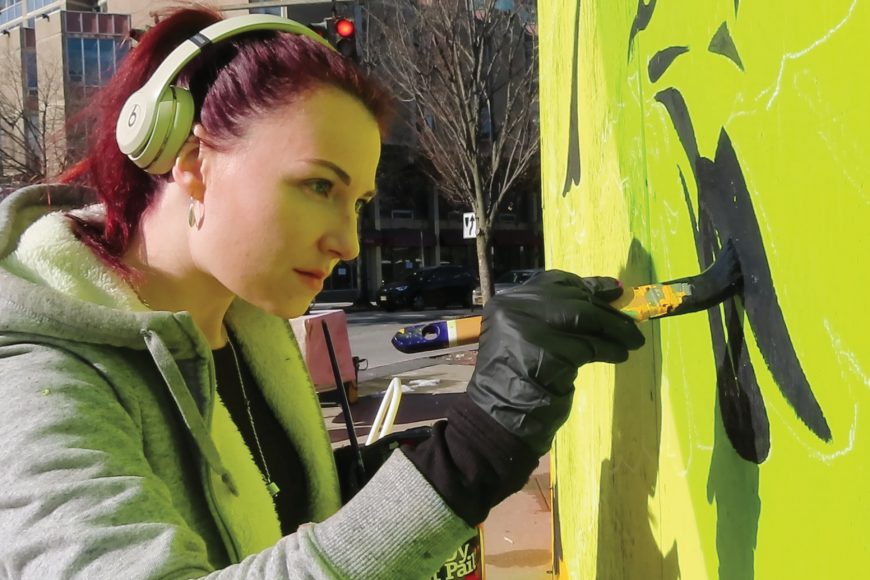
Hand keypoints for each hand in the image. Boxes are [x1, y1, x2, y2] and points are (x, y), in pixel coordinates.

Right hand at [467, 271, 645, 454]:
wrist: (498, 417)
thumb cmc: (518, 380)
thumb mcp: (530, 339)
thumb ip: (556, 318)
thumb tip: (608, 296)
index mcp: (507, 302)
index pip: (555, 282)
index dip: (589, 285)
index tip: (616, 290)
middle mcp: (515, 310)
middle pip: (573, 299)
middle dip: (607, 312)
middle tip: (631, 324)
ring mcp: (529, 329)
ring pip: (584, 319)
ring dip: (614, 330)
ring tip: (632, 341)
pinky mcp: (548, 352)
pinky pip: (588, 346)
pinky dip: (609, 349)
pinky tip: (619, 355)